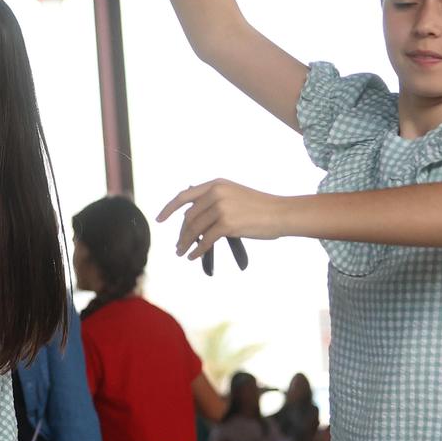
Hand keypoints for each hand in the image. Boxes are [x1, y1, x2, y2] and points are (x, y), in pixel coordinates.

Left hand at [157, 179, 287, 260]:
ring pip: (195, 230)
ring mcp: (221, 208)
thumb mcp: (234, 194)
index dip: (169, 208)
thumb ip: (214, 201)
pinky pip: (206, 240)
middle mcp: (216, 194)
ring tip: (182, 252)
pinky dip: (197, 250)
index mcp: (216, 184)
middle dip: (181, 233)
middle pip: (189, 217)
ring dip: (186, 243)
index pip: (184, 196)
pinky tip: (193, 256)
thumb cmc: (261, 207)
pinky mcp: (227, 224)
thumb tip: (192, 218)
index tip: (159, 219)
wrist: (282, 213)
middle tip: (177, 245)